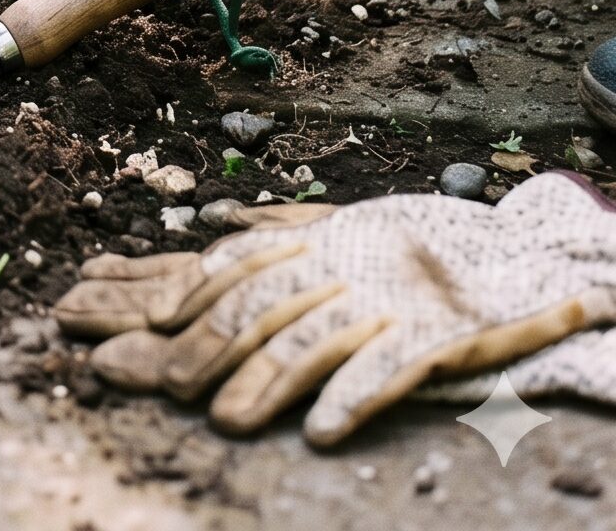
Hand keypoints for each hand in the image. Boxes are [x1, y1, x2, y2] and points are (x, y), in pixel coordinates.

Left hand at [54, 171, 615, 444]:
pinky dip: (354, 395)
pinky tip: (321, 429)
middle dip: (192, 340)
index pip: (229, 262)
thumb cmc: (430, 241)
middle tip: (143, 378)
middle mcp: (340, 265)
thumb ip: (285, 229)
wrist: (527, 253)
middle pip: (252, 304)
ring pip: (309, 337)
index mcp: (316, 244)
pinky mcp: (442, 334)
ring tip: (220, 417)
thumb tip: (218, 223)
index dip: (175, 286)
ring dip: (259, 379)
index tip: (127, 312)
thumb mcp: (351, 227)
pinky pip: (390, 368)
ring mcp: (387, 297)